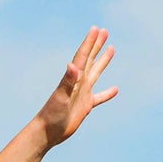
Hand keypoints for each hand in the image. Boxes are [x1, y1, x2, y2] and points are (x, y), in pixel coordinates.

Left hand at [39, 26, 116, 148]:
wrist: (47, 132)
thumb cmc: (52, 115)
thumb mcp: (61, 97)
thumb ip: (68, 81)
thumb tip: (73, 65)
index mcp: (74, 78)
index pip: (83, 56)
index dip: (89, 42)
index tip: (96, 29)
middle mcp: (79, 83)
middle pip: (90, 59)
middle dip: (97, 45)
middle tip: (104, 31)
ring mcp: (82, 94)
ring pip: (96, 73)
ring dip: (103, 61)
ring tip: (111, 49)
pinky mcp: (85, 106)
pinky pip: (99, 97)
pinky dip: (107, 93)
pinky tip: (115, 89)